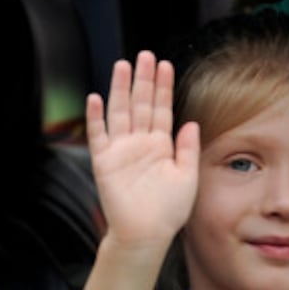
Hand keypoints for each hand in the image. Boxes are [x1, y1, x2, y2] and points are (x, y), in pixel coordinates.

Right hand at [85, 51, 200, 252]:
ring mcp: (121, 150)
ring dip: (120, 89)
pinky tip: (96, 98)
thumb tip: (191, 121)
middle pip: (140, 104)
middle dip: (143, 79)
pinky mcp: (105, 162)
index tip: (165, 64)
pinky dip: (96, 117)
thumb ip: (188, 147)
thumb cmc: (169, 210)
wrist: (147, 234)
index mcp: (161, 145)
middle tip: (145, 55)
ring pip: (120, 112)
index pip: (161, 108)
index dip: (163, 87)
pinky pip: (99, 135)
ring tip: (123, 65)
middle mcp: (140, 143)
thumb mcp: (188, 176)